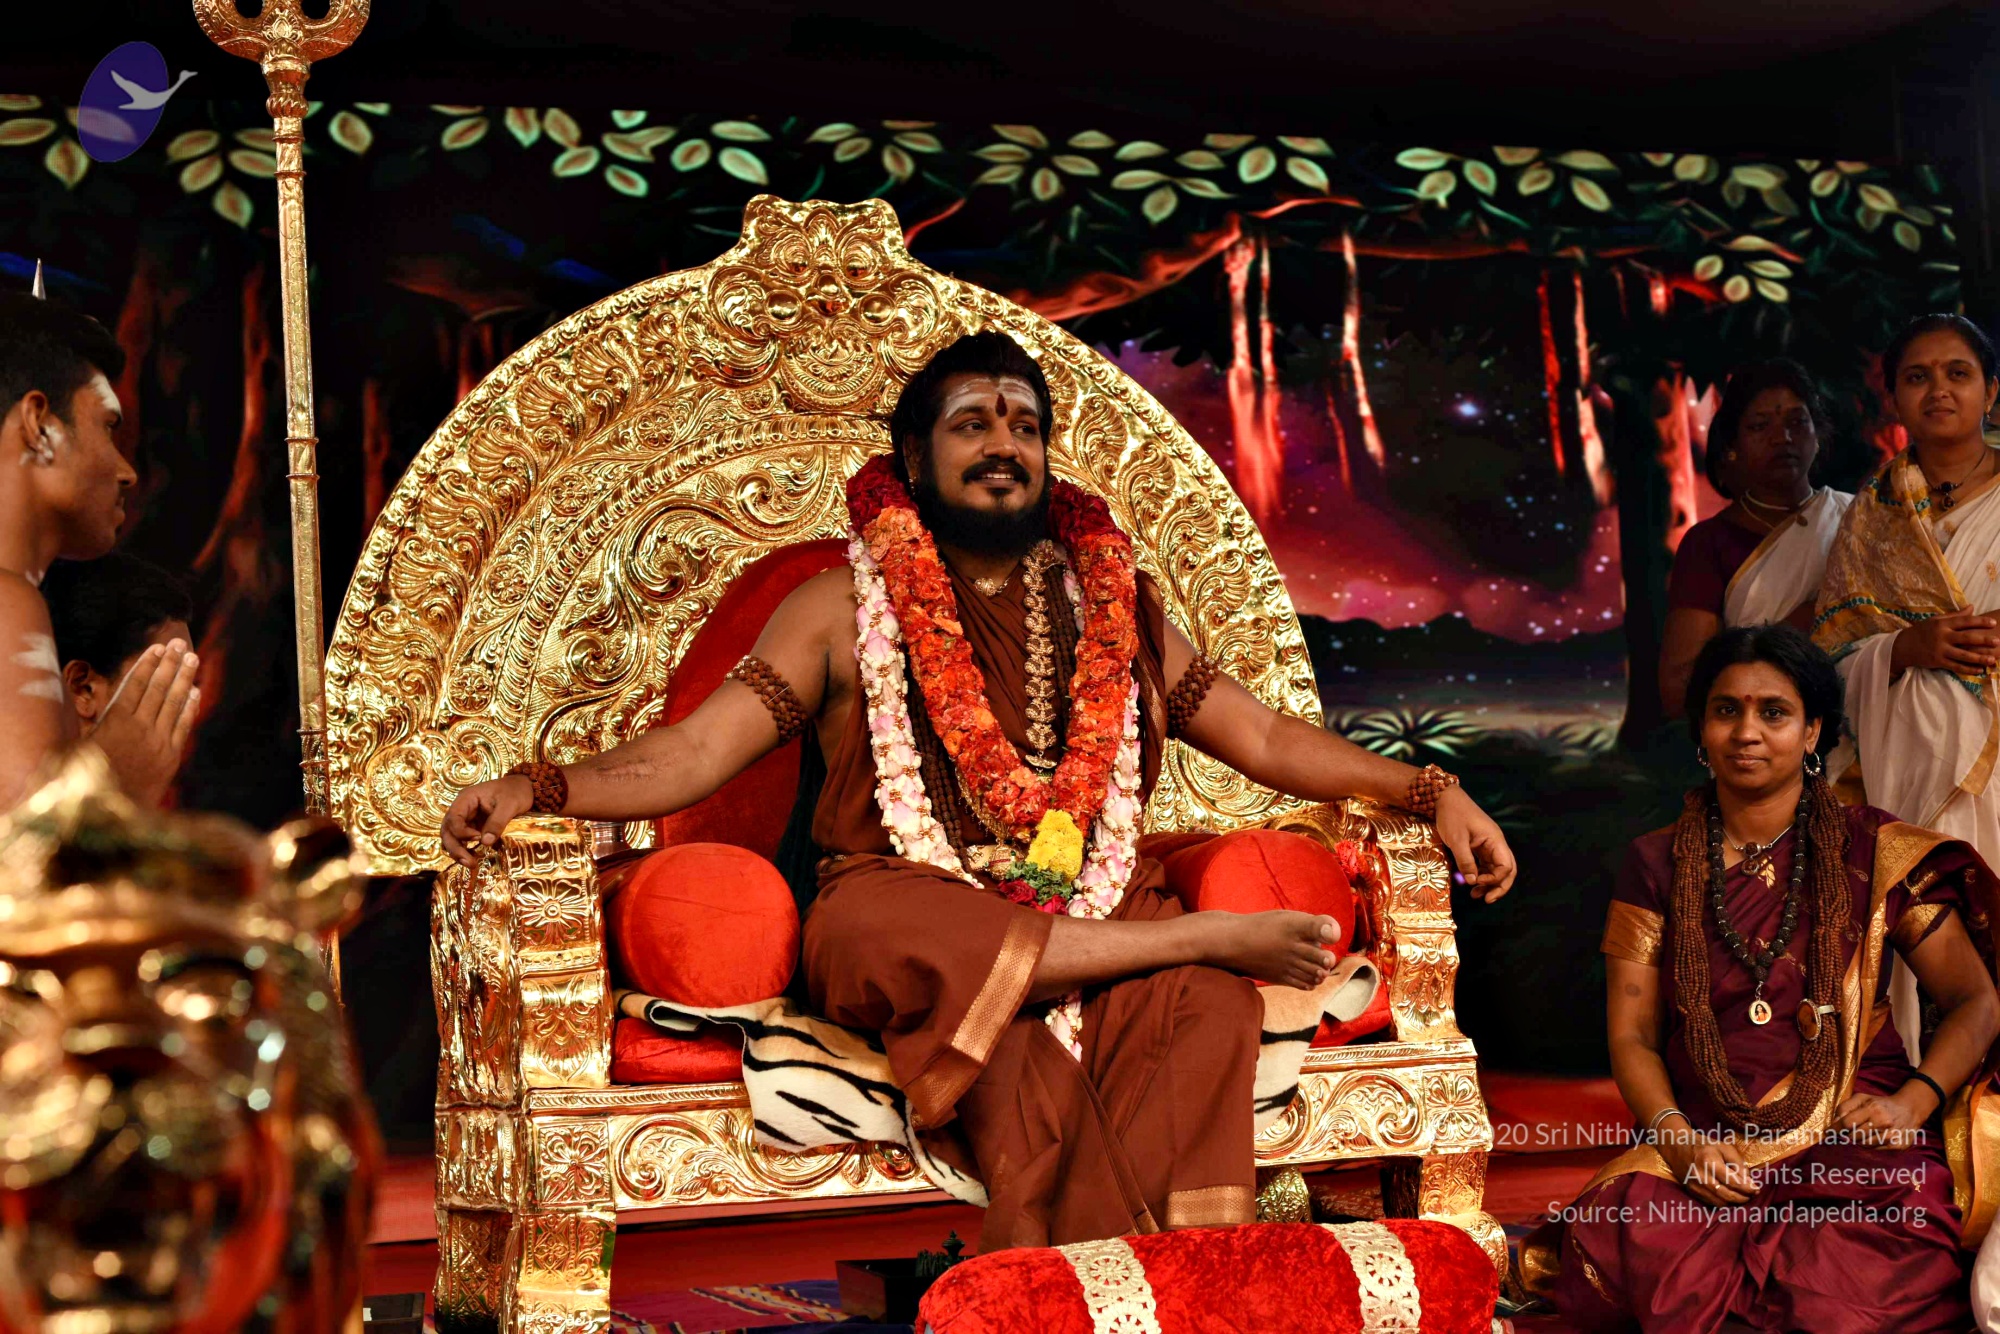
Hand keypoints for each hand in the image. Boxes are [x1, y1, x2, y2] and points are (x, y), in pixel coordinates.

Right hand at [89, 640, 199, 806]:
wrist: (108, 815)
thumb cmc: (85, 779)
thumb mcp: (79, 746)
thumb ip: (93, 723)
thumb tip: (89, 701)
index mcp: (114, 722)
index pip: (135, 685)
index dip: (146, 664)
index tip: (156, 648)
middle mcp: (140, 728)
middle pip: (158, 688)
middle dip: (169, 663)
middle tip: (179, 643)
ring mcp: (158, 742)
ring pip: (174, 703)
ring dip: (183, 678)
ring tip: (191, 658)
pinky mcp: (170, 756)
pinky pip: (182, 725)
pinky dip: (189, 707)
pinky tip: (195, 692)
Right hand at [441, 775, 533, 866]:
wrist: (524, 788)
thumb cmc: (516, 791)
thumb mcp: (509, 804)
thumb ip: (497, 822)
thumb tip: (485, 842)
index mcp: (466, 798)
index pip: (454, 817)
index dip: (461, 831)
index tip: (477, 838)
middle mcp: (462, 809)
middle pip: (448, 830)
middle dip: (455, 847)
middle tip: (469, 862)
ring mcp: (466, 819)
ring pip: (452, 837)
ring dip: (458, 852)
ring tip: (471, 864)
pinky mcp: (473, 827)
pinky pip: (463, 840)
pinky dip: (465, 850)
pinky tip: (474, 860)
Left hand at [1434, 786, 1517, 902]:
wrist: (1444, 799)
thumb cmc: (1452, 815)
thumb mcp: (1457, 839)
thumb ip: (1465, 861)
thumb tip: (1473, 882)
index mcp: (1495, 840)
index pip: (1506, 865)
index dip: (1495, 878)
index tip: (1478, 882)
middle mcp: (1496, 843)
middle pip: (1507, 869)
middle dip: (1500, 886)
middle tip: (1487, 900)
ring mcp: (1488, 845)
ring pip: (1496, 869)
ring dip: (1489, 883)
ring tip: (1475, 896)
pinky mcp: (1479, 846)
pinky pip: (1486, 864)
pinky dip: (1481, 875)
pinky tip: (1472, 884)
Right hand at [1656, 1122, 1755, 1205]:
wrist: (1677, 1146)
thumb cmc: (1705, 1145)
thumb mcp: (1724, 1147)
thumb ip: (1739, 1163)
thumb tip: (1749, 1182)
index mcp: (1709, 1162)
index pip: (1733, 1182)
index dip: (1747, 1188)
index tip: (1756, 1189)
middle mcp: (1701, 1176)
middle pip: (1727, 1195)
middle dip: (1743, 1198)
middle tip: (1751, 1195)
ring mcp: (1695, 1185)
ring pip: (1720, 1203)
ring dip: (1733, 1202)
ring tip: (1741, 1196)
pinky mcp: (1691, 1191)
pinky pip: (1711, 1203)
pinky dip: (1723, 1202)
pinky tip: (1729, 1196)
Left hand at [1833, 1087, 1933, 1147]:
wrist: (1909, 1110)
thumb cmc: (1880, 1104)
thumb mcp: (1862, 1098)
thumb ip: (1845, 1107)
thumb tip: (1833, 1121)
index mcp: (1872, 1109)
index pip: (1847, 1123)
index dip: (1835, 1129)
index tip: (1827, 1132)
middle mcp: (1883, 1122)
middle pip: (1854, 1136)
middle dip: (1845, 1136)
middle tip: (1843, 1134)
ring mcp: (1891, 1136)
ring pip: (1864, 1145)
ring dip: (1857, 1141)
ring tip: (1859, 1134)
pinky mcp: (1898, 1146)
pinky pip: (1875, 1150)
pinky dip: (1869, 1146)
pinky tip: (1871, 1138)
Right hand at [1893, 609, 1999, 675]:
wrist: (1903, 646)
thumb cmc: (1923, 631)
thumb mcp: (1936, 620)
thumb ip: (1955, 615)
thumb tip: (1972, 607)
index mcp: (1942, 624)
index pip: (1964, 621)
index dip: (1979, 621)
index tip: (1993, 622)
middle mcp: (1942, 636)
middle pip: (1966, 638)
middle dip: (1983, 640)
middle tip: (1997, 641)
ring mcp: (1940, 650)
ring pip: (1963, 655)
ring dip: (1979, 658)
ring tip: (1992, 659)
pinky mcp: (1937, 661)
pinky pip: (1955, 666)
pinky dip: (1968, 669)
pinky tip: (1979, 670)